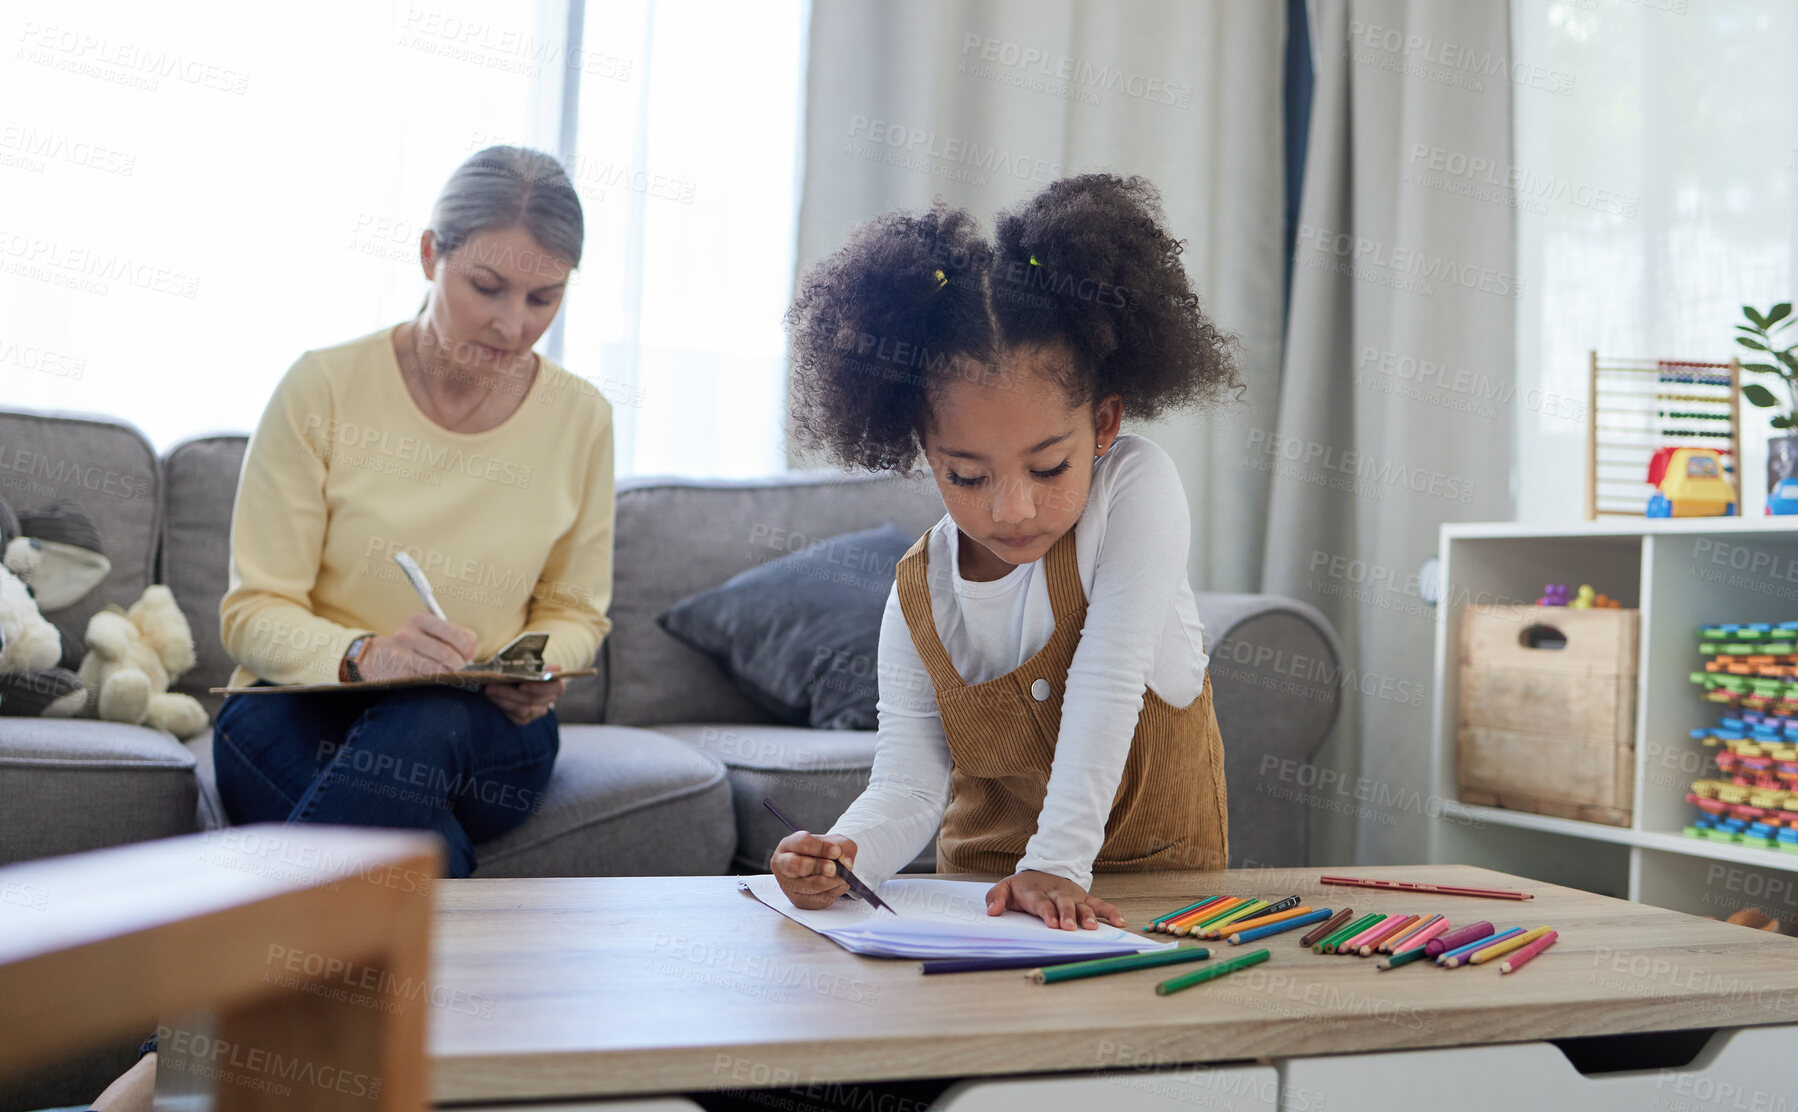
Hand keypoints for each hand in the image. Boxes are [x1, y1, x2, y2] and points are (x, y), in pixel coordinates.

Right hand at [358, 614, 477, 681]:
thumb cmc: (413, 644)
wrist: (378, 658)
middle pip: (446, 652)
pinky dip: (438, 679)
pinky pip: (427, 679)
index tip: (469, 654)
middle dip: (459, 662)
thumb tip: (472, 648)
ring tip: (448, 671)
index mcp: (419, 619)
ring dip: (449, 672)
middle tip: (459, 665)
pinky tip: (437, 677)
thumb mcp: (431, 632)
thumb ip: (457, 634)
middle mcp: (408, 634)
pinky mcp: (398, 672)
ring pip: (438, 668)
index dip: (465, 645)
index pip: (451, 631)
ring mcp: (401, 654)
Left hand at [485, 664, 564, 725]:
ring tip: (489, 690)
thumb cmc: (522, 666)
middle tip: (493, 685)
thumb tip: (546, 665)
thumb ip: (533, 663)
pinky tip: (492, 697)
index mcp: (555, 683)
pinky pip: (515, 716)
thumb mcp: (527, 661)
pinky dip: (502, 705)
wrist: (512, 676)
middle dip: (511, 692)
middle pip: (533, 699)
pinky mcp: (525, 719)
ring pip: (523, 709)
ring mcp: (538, 710)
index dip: (539, 687)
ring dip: (504, 698)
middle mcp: (549, 698)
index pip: (556, 687)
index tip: (521, 685)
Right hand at [771, 831, 859, 909]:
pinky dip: (834, 892)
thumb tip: (846, 863)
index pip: (801, 843)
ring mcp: (788, 885)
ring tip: (842, 876)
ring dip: (832, 881)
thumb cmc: (825, 853)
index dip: (821, 848)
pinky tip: (838, 885)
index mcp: (788, 845)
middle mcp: (782, 864)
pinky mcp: (798, 901)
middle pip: (795, 865)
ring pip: (811, 886)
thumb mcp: (837, 842)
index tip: (836, 851)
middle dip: (819, 866)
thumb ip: (844, 847)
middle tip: (833, 868)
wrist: (823, 868)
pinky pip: (819, 899)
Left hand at [986, 870, 1124, 930]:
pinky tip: (1120, 922)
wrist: (1041, 870)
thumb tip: (993, 912)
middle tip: (1070, 927)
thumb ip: (996, 898)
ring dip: (1088, 916)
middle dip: (1068, 915)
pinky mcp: (1084, 898)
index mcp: (1036, 892)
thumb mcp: (1005, 888)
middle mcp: (1056, 893)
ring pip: (1082, 905)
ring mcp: (1072, 896)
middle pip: (1064, 904)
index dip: (1047, 912)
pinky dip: (1111, 912)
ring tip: (1093, 927)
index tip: (1052, 923)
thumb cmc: (1022, 887)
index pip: (1042, 903)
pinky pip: (1100, 904)